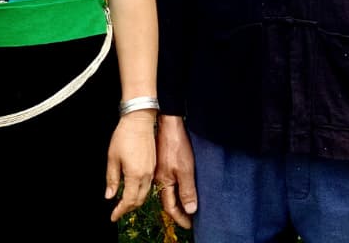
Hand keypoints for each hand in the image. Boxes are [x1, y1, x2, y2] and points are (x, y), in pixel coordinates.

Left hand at [106, 110, 156, 221]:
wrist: (139, 120)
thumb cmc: (125, 136)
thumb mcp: (112, 158)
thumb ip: (112, 179)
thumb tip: (109, 195)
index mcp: (135, 175)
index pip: (128, 201)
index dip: (120, 211)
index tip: (113, 216)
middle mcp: (146, 175)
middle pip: (139, 200)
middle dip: (128, 208)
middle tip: (117, 211)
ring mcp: (151, 170)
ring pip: (145, 193)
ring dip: (135, 201)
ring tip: (124, 202)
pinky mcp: (153, 164)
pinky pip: (149, 184)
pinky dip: (140, 191)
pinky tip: (133, 188)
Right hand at [155, 114, 197, 228]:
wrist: (169, 123)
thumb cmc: (177, 145)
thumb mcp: (186, 169)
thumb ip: (187, 190)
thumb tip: (190, 210)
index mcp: (163, 182)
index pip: (171, 207)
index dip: (180, 218)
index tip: (189, 225)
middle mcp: (159, 178)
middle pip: (168, 201)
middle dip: (178, 212)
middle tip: (189, 220)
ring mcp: (160, 170)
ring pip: (168, 191)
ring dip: (178, 201)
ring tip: (188, 208)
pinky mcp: (163, 162)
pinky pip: (169, 182)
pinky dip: (177, 190)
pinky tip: (183, 188)